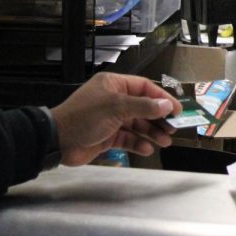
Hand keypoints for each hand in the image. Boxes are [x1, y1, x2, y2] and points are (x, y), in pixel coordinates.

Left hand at [50, 72, 182, 166]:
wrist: (58, 141)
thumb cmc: (86, 116)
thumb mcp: (116, 107)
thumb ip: (144, 106)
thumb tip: (167, 106)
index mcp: (114, 85)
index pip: (144, 88)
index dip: (162, 98)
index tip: (177, 110)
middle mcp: (114, 100)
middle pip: (143, 107)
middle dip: (158, 119)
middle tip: (173, 129)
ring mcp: (111, 119)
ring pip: (137, 124)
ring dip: (151, 132)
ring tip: (165, 142)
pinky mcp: (108, 136)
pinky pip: (128, 138)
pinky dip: (137, 143)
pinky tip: (147, 149)